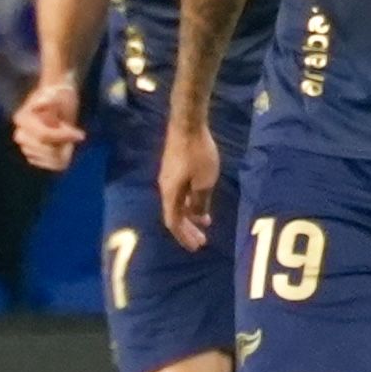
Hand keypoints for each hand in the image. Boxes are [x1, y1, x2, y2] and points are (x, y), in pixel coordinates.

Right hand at [14, 75, 85, 172]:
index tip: (81, 134)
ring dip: (62, 151)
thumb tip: (43, 103)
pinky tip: (66, 148)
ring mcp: (26, 146)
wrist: (58, 100)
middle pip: (45, 149)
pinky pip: (49, 165)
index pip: (44, 135)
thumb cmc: (59, 95)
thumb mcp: (57, 94)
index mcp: (22, 119)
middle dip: (63, 143)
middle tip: (74, 134)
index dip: (63, 136)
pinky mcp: (34, 156)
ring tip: (69, 138)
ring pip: (48, 159)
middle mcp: (20, 134)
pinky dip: (60, 159)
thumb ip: (50, 100)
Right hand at [160, 120, 219, 250]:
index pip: (173, 222)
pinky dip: (190, 202)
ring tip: (205, 223)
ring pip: (178, 203)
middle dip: (188, 229)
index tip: (196, 247)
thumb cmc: (197, 153)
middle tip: (201, 241)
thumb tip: (197, 216)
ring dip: (190, 215)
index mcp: (170, 193)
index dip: (184, 236)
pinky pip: (180, 193)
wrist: (187, 124)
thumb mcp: (204, 181)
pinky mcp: (174, 168)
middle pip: (175, 215)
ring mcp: (169, 177)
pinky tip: (201, 202)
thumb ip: (200, 201)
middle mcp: (165, 188)